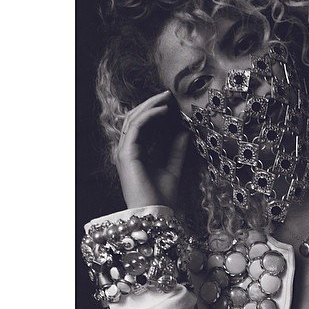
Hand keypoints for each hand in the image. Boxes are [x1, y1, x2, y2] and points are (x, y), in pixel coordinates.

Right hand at [115, 90, 190, 208]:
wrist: (156, 214)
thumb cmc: (162, 197)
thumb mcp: (174, 168)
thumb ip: (177, 150)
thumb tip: (185, 131)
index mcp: (136, 154)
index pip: (142, 126)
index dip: (155, 112)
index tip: (172, 103)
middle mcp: (127, 151)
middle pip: (135, 118)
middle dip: (151, 104)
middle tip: (168, 94)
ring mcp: (124, 152)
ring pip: (133, 119)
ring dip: (150, 106)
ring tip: (166, 98)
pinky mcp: (126, 154)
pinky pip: (135, 127)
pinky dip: (149, 116)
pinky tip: (163, 111)